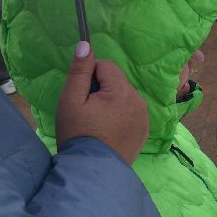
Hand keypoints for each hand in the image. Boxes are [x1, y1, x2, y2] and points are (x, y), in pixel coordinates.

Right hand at [56, 41, 149, 164]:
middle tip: (87, 112)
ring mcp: (145, 116)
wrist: (92, 172)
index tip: (82, 96)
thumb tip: (85, 45)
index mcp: (122, 91)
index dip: (90, 76)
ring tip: (97, 123)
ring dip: (111, 103)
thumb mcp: (71, 100)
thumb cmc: (78, 133)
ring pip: (124, 96)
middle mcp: (139, 100)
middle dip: (101, 90)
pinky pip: (131, 112)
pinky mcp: (145, 130)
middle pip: (117, 81)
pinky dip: (120, 116)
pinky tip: (108, 131)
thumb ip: (79, 71)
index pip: (106, 66)